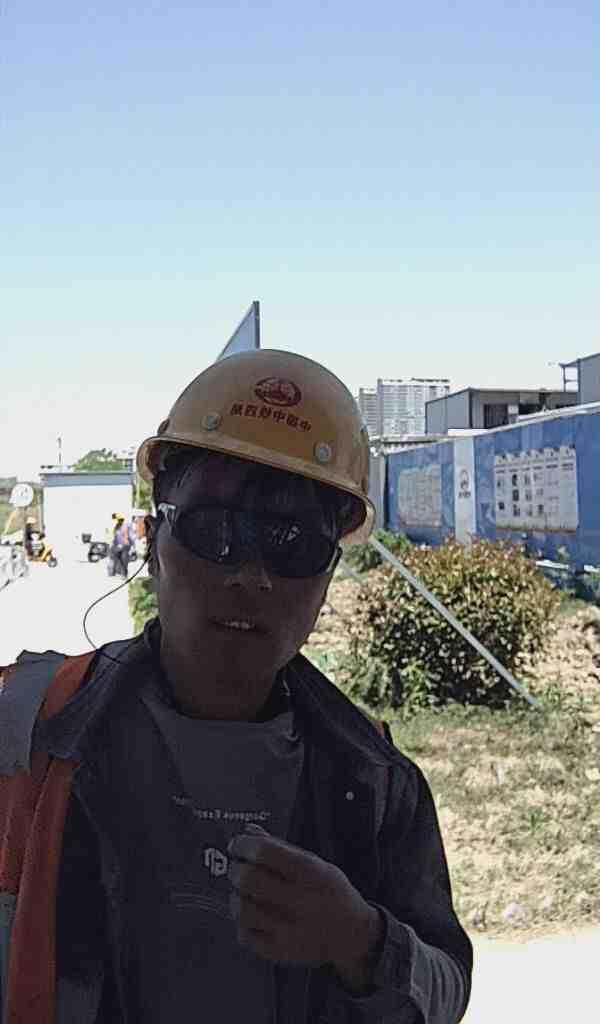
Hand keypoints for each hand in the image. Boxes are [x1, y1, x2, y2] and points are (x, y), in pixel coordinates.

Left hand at [227, 823, 381, 981]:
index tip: (237, 845)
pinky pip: (245, 935)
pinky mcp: (280, 951)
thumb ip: (280, 848)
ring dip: (236, 897)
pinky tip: (253, 916)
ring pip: (242, 908)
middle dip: (235, 869)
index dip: (244, 845)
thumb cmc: (330, 892)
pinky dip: (243, 923)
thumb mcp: (315, 863)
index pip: (265, 852)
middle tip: (237, 868)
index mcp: (309, 873)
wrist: (352, 933)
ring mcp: (288, 929)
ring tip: (244, 893)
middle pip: (249, 879)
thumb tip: (249, 831)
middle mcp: (299, 901)